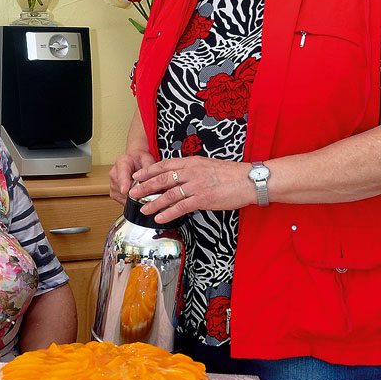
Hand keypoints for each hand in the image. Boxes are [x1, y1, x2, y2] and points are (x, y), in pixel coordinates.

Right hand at [109, 150, 154, 203]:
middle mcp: (114, 174)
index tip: (125, 190)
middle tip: (145, 188)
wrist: (134, 160)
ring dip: (134, 196)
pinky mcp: (114, 193)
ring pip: (124, 197)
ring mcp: (112, 184)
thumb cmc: (140, 160)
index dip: (123, 184)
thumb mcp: (148, 160)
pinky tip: (136, 192)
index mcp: (121, 163)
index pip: (121, 175)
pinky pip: (123, 201)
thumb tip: (148, 182)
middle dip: (136, 192)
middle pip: (123, 189)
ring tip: (140, 187)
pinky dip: (131, 200)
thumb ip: (148, 169)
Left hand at [129, 156, 256, 223]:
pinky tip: (159, 218)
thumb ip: (192, 169)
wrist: (249, 180)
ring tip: (142, 208)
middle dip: (145, 186)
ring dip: (153, 202)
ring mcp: (196, 185)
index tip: (136, 176)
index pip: (164, 165)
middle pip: (162, 178)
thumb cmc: (231, 174)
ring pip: (169, 194)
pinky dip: (168, 213)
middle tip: (132, 193)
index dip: (148, 171)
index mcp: (192, 162)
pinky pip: (181, 207)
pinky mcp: (203, 199)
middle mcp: (191, 172)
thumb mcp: (207, 165)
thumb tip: (179, 175)